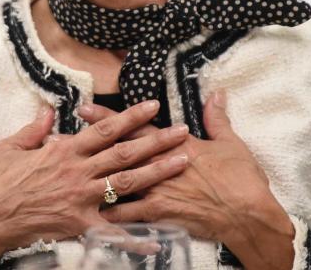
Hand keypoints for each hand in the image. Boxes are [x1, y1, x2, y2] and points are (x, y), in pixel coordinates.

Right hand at [0, 100, 189, 269]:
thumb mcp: (10, 146)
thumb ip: (35, 129)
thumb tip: (48, 111)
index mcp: (64, 150)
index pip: (105, 129)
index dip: (131, 117)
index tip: (153, 106)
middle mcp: (77, 172)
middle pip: (125, 153)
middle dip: (156, 140)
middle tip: (182, 131)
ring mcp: (80, 199)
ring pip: (126, 184)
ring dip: (157, 172)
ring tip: (182, 162)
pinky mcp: (78, 226)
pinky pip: (113, 233)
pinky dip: (136, 238)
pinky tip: (158, 239)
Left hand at [81, 92, 294, 269]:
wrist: (250, 214)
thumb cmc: (242, 178)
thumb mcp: (231, 143)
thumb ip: (218, 118)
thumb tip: (216, 93)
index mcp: (174, 145)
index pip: (134, 127)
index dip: (107, 117)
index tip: (84, 108)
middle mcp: (160, 166)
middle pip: (117, 152)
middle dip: (88, 146)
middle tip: (61, 139)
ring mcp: (158, 191)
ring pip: (117, 184)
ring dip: (90, 180)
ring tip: (66, 178)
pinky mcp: (162, 215)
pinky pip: (130, 217)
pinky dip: (111, 217)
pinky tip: (90, 217)